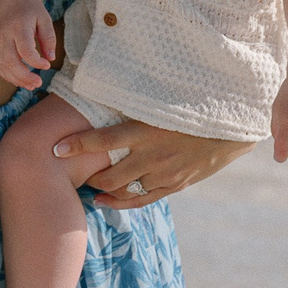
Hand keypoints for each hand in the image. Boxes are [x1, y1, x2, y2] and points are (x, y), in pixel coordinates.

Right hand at [0, 4, 57, 89]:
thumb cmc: (31, 8)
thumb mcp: (45, 19)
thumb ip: (49, 38)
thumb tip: (50, 59)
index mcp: (18, 26)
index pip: (24, 50)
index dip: (36, 62)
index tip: (47, 65)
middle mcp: (5, 34)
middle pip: (9, 60)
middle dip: (24, 76)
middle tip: (38, 83)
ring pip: (2, 65)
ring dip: (15, 79)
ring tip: (31, 85)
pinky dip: (7, 75)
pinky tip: (20, 80)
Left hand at [53, 120, 252, 208]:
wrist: (231, 127)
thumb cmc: (192, 105)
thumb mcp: (161, 100)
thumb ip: (133, 102)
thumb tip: (101, 86)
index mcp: (147, 130)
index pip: (104, 139)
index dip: (78, 144)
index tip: (55, 147)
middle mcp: (153, 155)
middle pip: (110, 174)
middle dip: (87, 175)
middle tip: (70, 170)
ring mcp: (165, 174)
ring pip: (124, 190)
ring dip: (102, 190)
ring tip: (86, 186)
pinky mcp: (176, 184)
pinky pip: (143, 199)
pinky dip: (122, 202)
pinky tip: (105, 201)